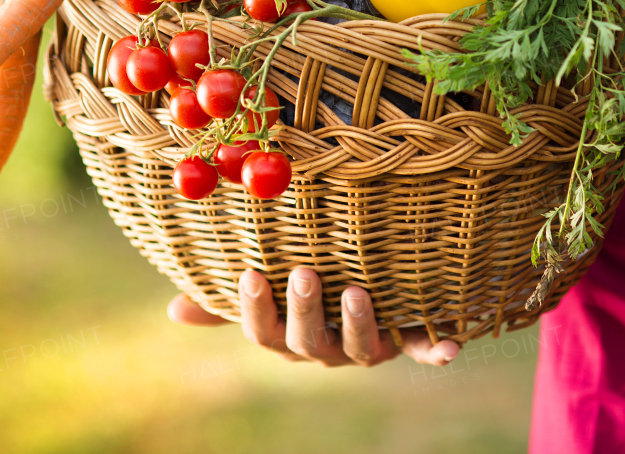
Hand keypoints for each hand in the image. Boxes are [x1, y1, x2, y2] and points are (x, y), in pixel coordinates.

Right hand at [167, 266, 460, 366]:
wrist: (381, 284)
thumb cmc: (313, 285)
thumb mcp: (272, 290)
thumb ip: (228, 301)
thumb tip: (172, 311)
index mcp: (291, 337)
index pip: (264, 332)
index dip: (256, 308)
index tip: (250, 273)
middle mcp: (329, 348)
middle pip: (310, 343)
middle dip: (305, 311)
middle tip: (303, 273)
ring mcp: (371, 346)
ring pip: (361, 348)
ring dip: (358, 324)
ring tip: (355, 290)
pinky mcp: (413, 341)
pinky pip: (425, 351)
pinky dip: (437, 351)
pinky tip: (451, 348)